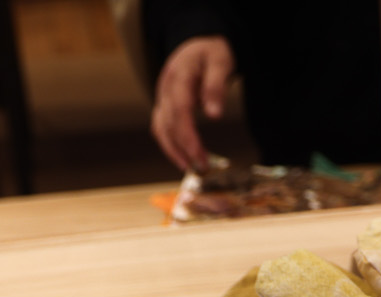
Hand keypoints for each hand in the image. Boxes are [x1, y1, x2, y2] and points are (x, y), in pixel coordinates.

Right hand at [151, 36, 234, 172]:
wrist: (198, 43)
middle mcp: (165, 88)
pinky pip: (161, 128)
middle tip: (202, 168)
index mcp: (178, 76)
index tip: (200, 156)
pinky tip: (183, 158)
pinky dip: (170, 145)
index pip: (179, 112)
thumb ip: (216, 86)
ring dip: (173, 151)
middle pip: (169, 124)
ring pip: (160, 129)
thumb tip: (215, 115)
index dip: (188, 136)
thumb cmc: (211, 52)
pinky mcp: (164, 104)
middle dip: (184, 149)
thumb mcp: (220, 61)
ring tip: (191, 168)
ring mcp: (162, 97)